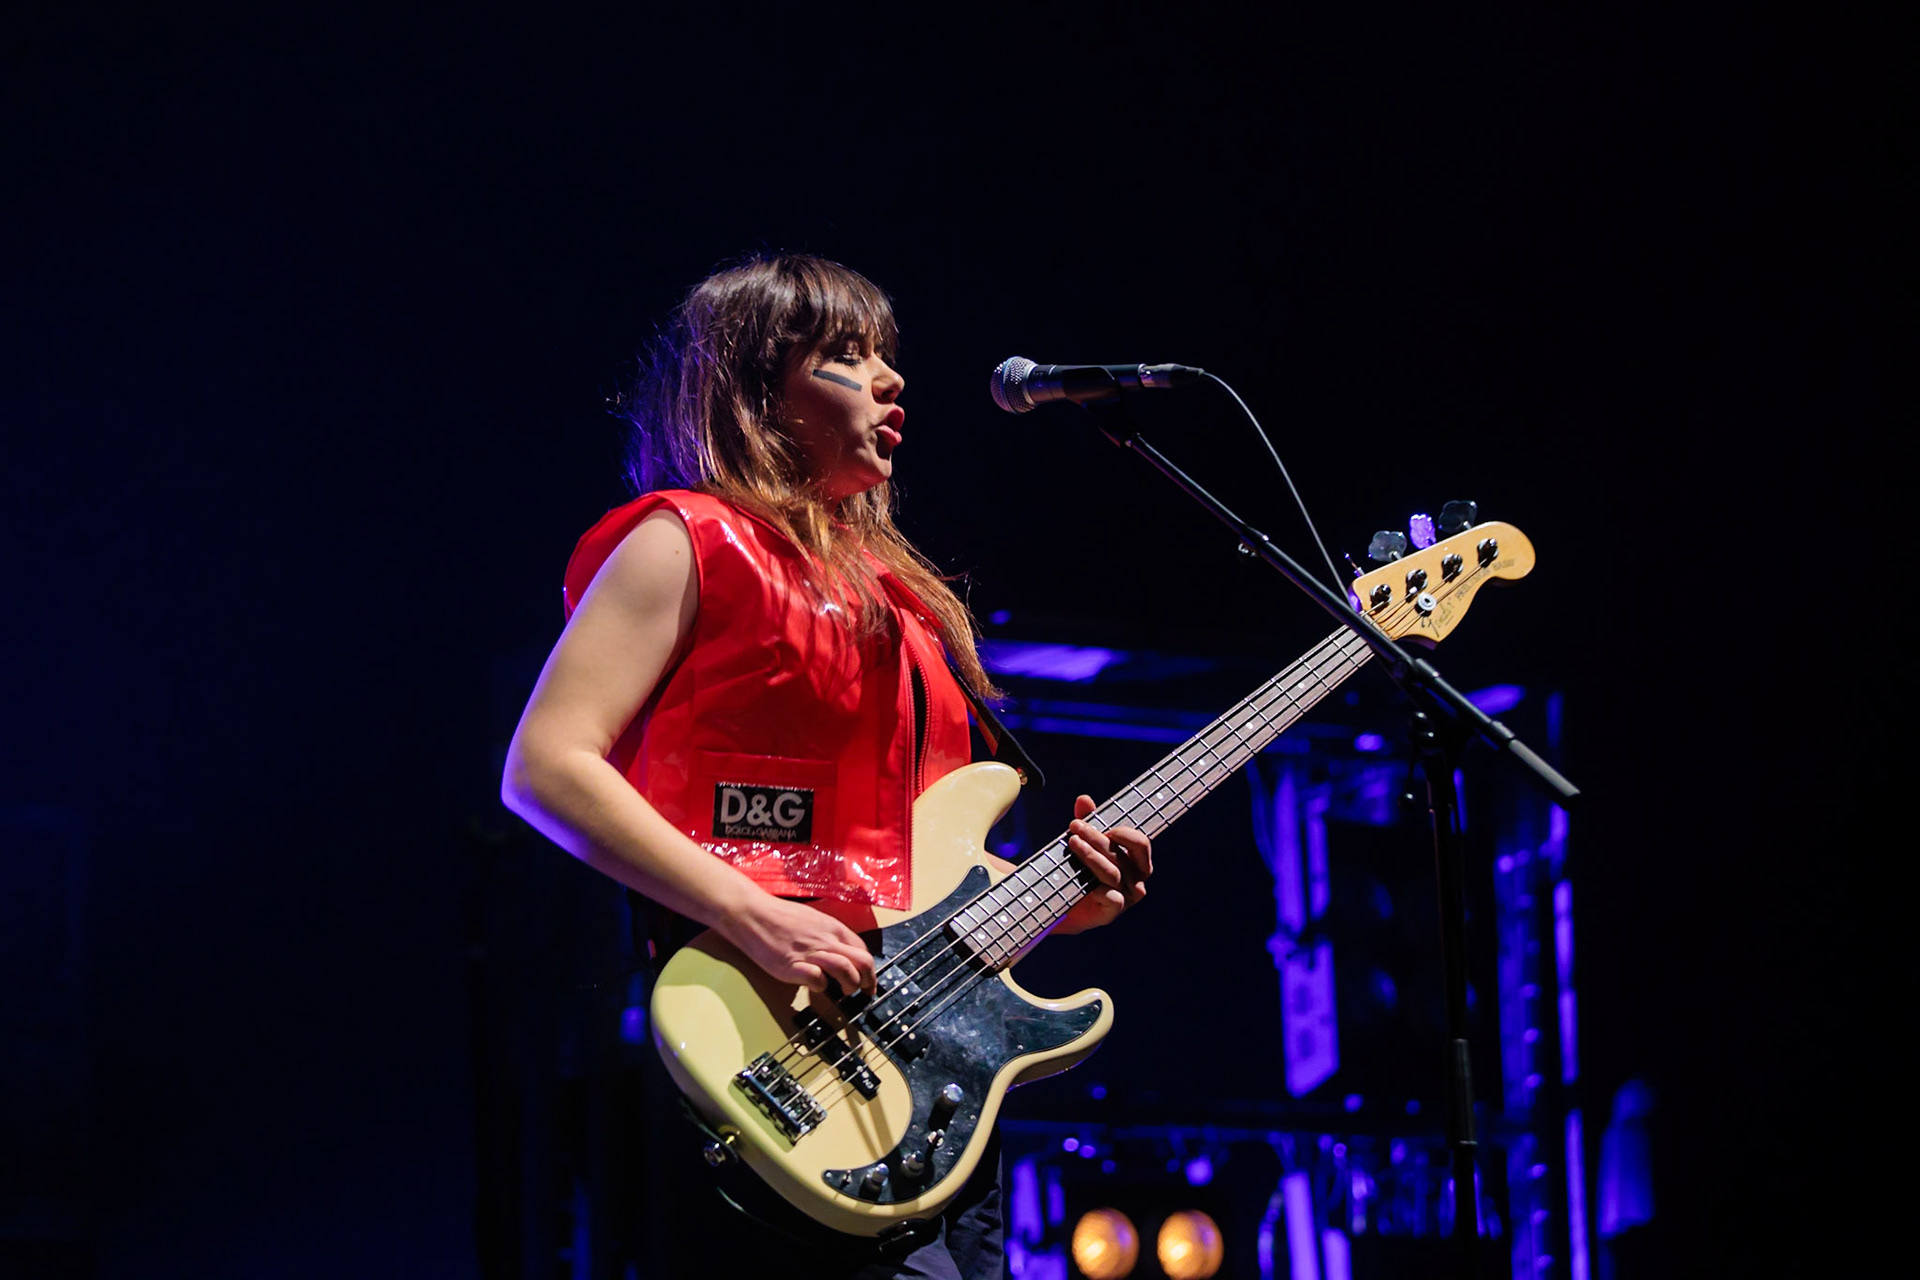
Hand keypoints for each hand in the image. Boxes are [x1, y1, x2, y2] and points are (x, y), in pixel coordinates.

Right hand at [722, 891, 876, 995]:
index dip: (870, 970)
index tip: (869, 982)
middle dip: (868, 981)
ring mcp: (810, 953)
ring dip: (850, 985)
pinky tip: (814, 986)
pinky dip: (820, 987)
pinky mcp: (792, 966)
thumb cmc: (780, 917)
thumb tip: (843, 953)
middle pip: (862, 962)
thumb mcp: (814, 920)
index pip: (863, 951)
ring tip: (844, 991)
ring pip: (846, 970)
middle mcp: (826, 940)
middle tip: (865, 992)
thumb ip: (830, 936)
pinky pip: (817, 980)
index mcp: (833, 928)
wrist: (753, 914)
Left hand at [1056, 794, 1152, 934]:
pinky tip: (1080, 879)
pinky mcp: (1113, 912)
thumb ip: (1086, 821)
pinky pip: (1110, 896)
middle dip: (1096, 837)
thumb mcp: (1083, 842)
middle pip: (1121, 854)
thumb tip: (1084, 799)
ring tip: (1072, 843)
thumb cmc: (1079, 869)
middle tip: (1074, 826)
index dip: (1124, 833)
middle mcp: (1137, 880)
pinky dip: (1096, 886)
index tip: (1102, 826)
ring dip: (1091, 855)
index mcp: (1137, 862)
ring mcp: (1126, 898)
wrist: (1061, 903)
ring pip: (1112, 872)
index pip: (1141, 844)